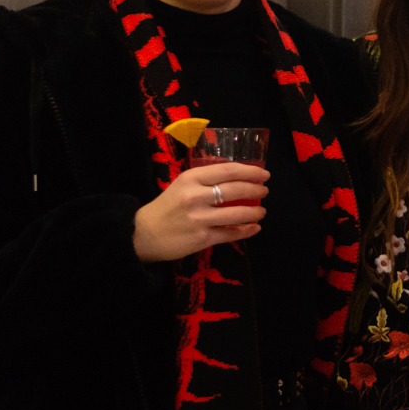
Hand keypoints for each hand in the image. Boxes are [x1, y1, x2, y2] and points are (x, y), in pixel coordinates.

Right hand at [132, 161, 268, 262]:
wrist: (144, 234)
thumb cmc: (166, 207)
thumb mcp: (182, 185)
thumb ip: (205, 181)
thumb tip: (237, 178)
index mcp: (191, 178)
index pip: (228, 170)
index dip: (250, 172)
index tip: (263, 174)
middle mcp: (196, 196)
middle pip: (236, 190)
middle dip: (256, 190)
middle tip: (264, 191)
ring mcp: (199, 218)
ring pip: (237, 213)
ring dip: (255, 212)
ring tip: (262, 211)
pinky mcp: (202, 238)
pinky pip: (230, 233)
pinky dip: (246, 230)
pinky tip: (255, 228)